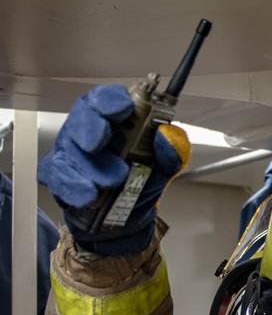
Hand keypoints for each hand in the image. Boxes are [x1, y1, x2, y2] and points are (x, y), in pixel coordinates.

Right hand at [37, 84, 189, 254]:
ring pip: (70, 147)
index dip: (113, 99)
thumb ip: (172, 151)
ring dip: (90, 165)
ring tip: (111, 182)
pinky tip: (88, 194)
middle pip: (83, 115)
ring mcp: (71, 150)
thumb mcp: (165, 167)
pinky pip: (57, 174)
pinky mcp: (58, 173)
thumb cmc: (142, 182)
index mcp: (117, 120)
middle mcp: (91, 129)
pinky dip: (73, 184)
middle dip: (91, 127)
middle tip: (100, 143)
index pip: (110, 97)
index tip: (124, 108)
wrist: (128, 216)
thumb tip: (167, 135)